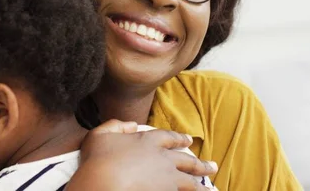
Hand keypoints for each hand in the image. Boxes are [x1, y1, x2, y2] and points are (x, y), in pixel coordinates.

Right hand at [65, 119, 217, 190]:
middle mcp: (162, 158)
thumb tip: (130, 125)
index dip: (179, 139)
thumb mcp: (99, 135)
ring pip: (191, 182)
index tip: (189, 141)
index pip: (169, 137)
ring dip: (202, 186)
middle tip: (212, 166)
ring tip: (211, 190)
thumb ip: (116, 126)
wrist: (103, 184)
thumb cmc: (97, 160)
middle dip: (200, 163)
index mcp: (148, 141)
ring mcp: (168, 179)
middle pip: (186, 160)